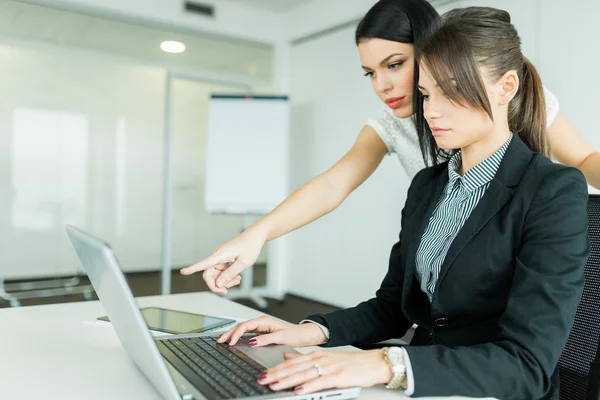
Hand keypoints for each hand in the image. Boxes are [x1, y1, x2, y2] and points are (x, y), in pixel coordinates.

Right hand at [179, 228, 266, 294]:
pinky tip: (236, 277)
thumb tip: (218, 284)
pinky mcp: (222, 260)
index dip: (192, 269)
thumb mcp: (243, 263)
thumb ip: (230, 274)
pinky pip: (220, 273)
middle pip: (209, 275)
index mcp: (220, 255)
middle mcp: (216, 256)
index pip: (203, 264)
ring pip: (216, 276)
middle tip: (226, 292)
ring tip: (237, 280)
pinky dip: (227, 277)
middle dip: (217, 285)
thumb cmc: (250, 247)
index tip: (183, 272)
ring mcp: (219, 259)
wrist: (254, 237)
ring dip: (225, 282)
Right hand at [217, 316, 327, 347]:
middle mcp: (261, 323)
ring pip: (242, 329)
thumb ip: (265, 339)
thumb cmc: (294, 334)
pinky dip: (238, 336)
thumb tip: (251, 341)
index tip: (231, 342)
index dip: (236, 333)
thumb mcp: (280, 337)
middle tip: (219, 341)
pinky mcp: (261, 332)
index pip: (245, 326)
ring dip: (232, 334)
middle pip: (240, 326)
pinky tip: (232, 340)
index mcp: (264, 321)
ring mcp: (260, 327)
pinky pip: (246, 333)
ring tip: (222, 340)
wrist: (302, 335)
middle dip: (229, 333)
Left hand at [257, 349, 391, 394]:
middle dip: (275, 374)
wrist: (373, 363)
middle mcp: (320, 360)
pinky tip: (298, 391)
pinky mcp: (338, 377)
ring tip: (274, 385)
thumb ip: (305, 358)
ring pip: (303, 375)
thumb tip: (286, 357)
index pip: (290, 362)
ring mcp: (328, 368)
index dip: (275, 368)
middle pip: (293, 368)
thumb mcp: (325, 358)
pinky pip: (320, 383)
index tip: (262, 373)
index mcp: (316, 355)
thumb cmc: (351, 363)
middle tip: (261, 379)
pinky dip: (308, 387)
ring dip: (287, 380)